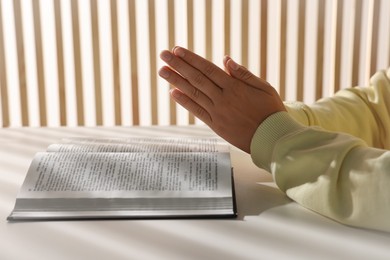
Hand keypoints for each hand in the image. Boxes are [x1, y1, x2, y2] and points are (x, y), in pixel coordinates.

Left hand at [159, 47, 284, 152]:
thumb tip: (225, 59)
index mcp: (235, 87)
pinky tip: (173, 92)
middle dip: (178, 65)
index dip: (191, 59)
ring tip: (162, 72)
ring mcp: (218, 112)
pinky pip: (197, 111)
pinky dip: (185, 101)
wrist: (272, 138)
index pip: (208, 69)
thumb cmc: (270, 111)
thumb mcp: (263, 87)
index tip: (178, 50)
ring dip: (176, 81)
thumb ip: (243, 74)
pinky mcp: (216, 125)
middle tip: (163, 55)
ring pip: (194, 93)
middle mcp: (223, 98)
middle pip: (197, 78)